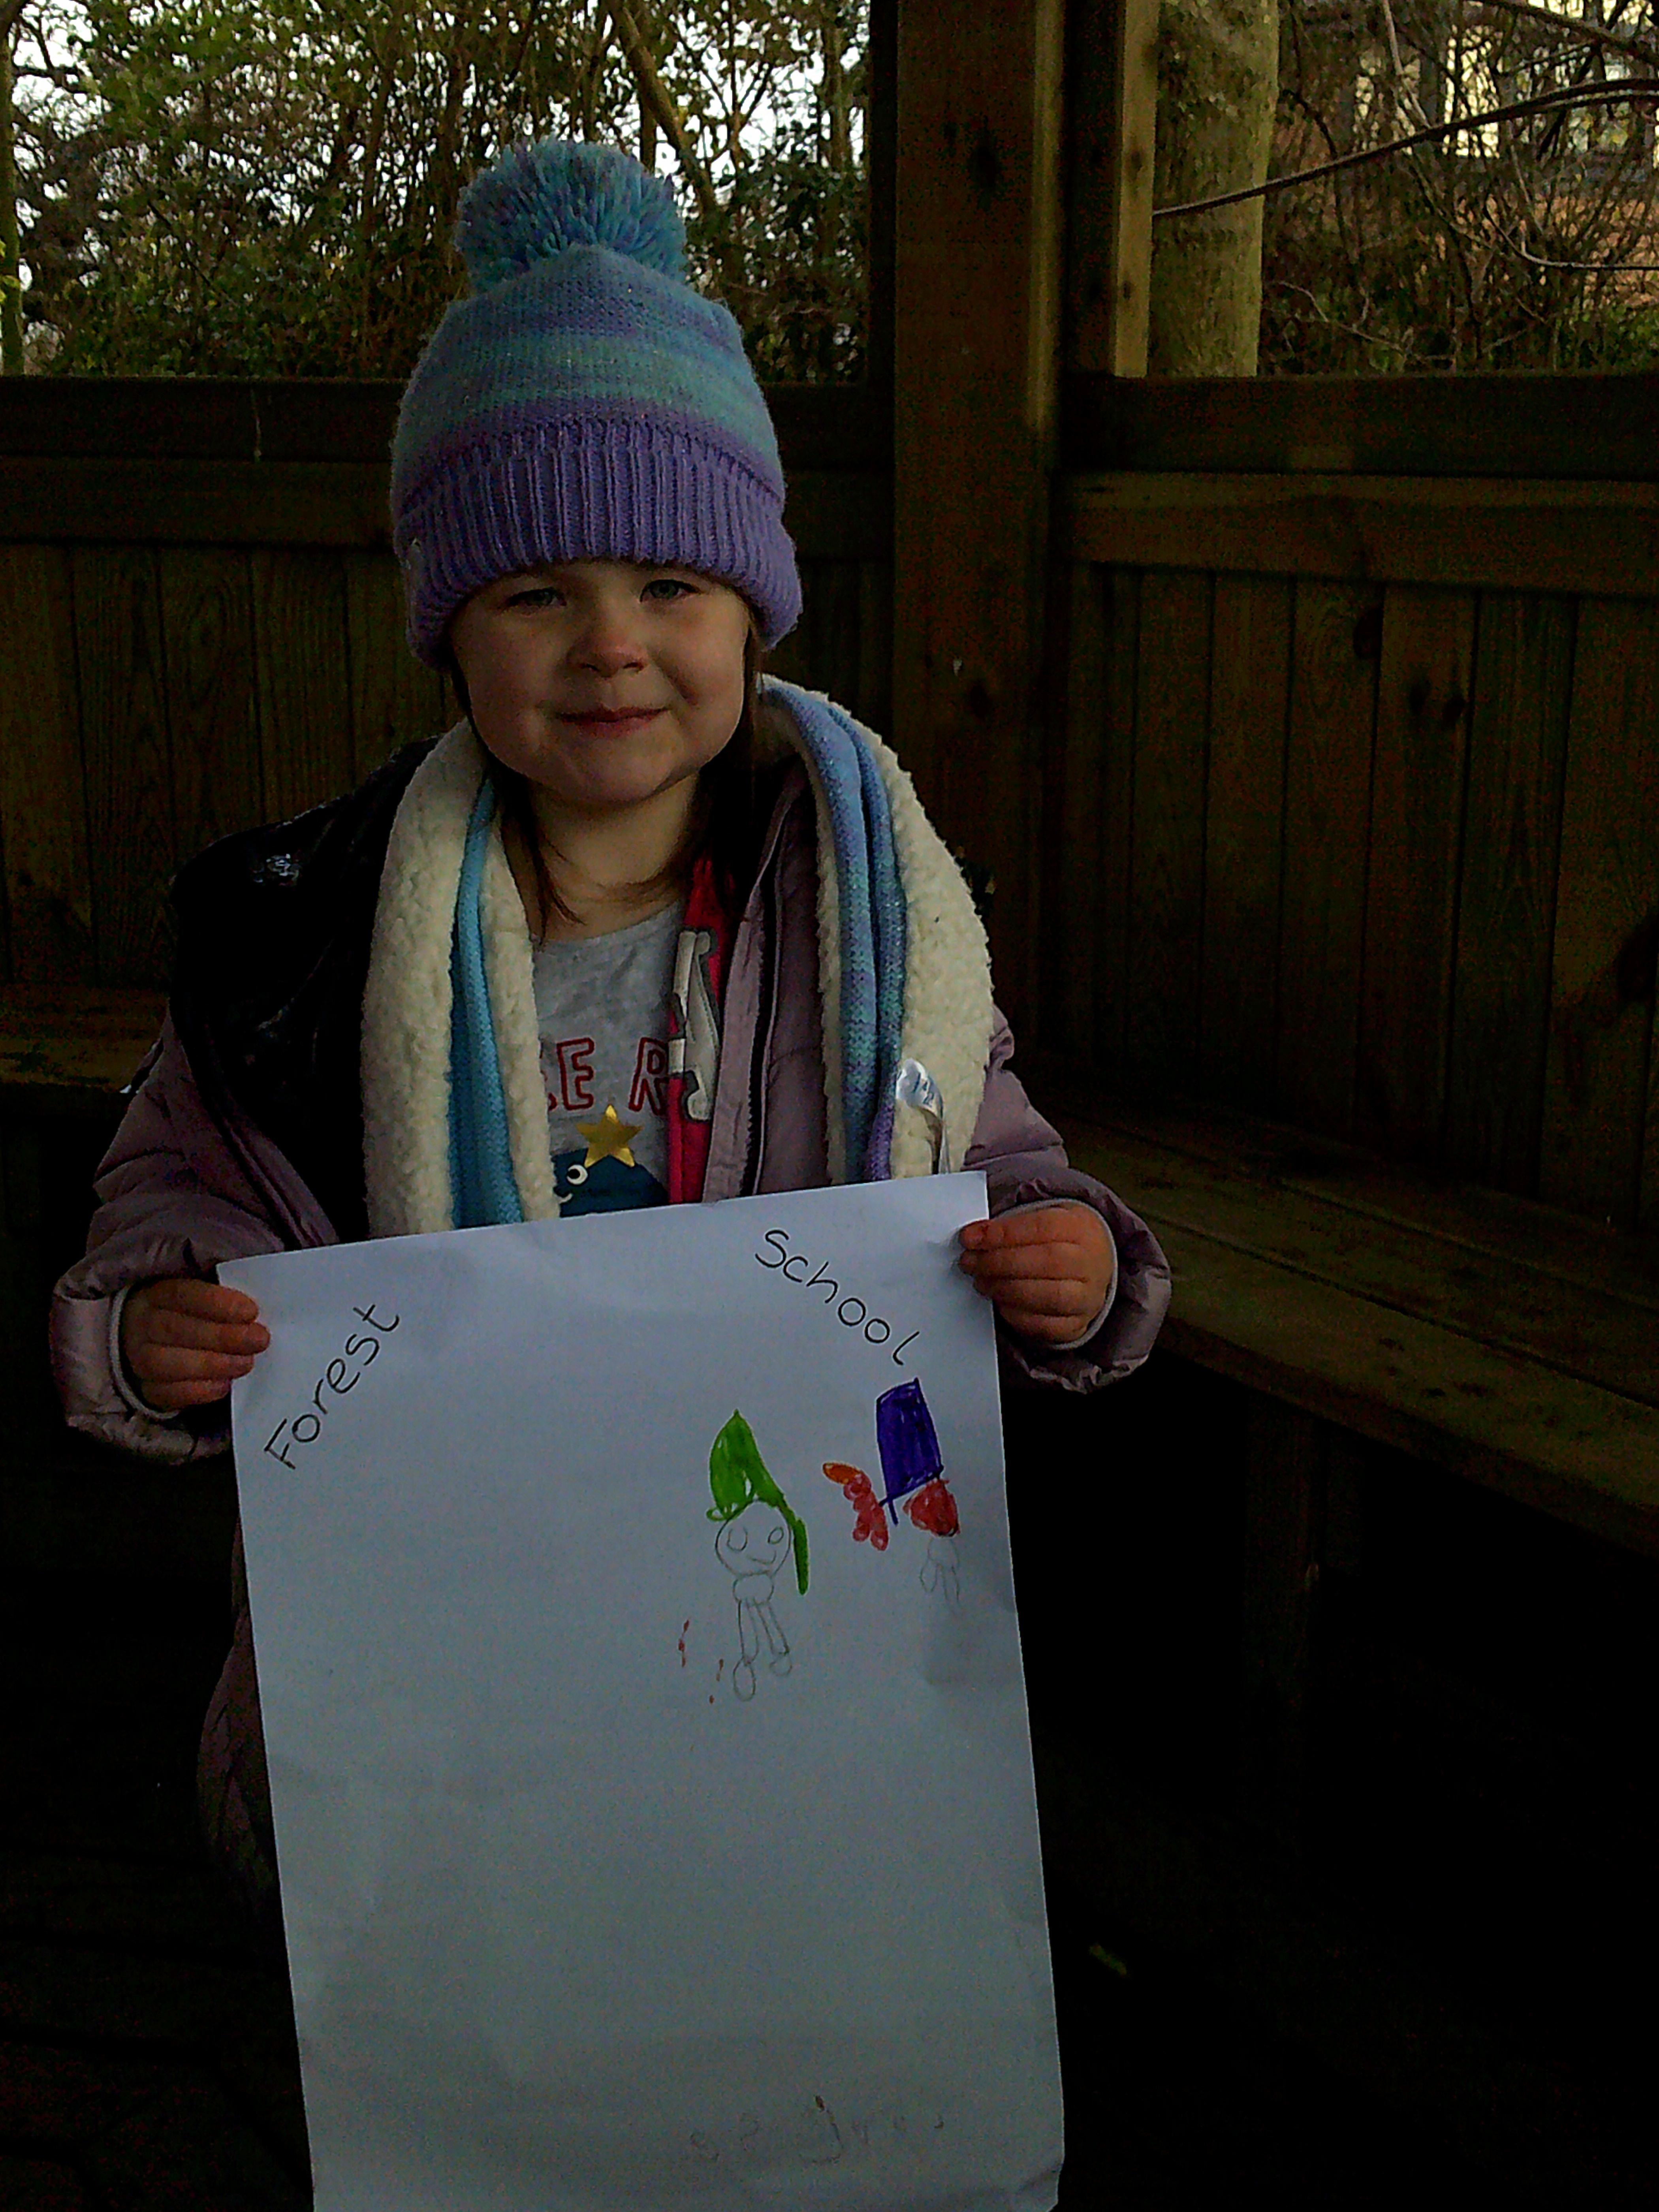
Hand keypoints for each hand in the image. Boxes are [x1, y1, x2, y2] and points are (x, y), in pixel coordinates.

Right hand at [121, 1278, 269, 1410]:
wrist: (151, 1343)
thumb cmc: (186, 1316)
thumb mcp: (199, 1297)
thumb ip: (222, 1300)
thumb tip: (253, 1308)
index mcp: (156, 1295)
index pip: (182, 1295)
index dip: (217, 1303)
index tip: (251, 1311)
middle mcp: (142, 1326)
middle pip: (176, 1330)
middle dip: (223, 1337)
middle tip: (259, 1340)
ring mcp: (140, 1359)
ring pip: (168, 1364)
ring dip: (213, 1365)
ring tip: (245, 1363)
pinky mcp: (148, 1389)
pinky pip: (168, 1394)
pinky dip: (199, 1391)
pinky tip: (224, 1384)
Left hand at [957, 1204, 1114, 1345]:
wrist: (1092, 1266)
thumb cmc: (1060, 1241)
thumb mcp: (1042, 1218)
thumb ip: (1011, 1226)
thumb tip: (975, 1236)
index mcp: (1080, 1228)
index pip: (1042, 1228)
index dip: (1002, 1234)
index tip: (971, 1237)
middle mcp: (1089, 1263)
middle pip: (1047, 1262)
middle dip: (999, 1262)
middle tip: (970, 1262)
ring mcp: (1087, 1297)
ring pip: (1049, 1296)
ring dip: (1005, 1289)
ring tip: (982, 1282)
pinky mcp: (1077, 1324)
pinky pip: (1046, 1326)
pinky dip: (1018, 1316)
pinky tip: (1000, 1303)